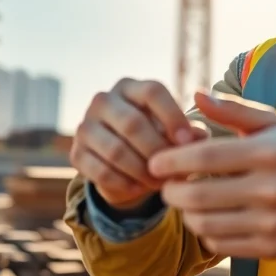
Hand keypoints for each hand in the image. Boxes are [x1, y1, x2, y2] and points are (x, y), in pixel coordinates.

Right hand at [70, 79, 208, 209]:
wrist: (123, 161)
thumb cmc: (156, 137)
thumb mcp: (174, 132)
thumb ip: (189, 133)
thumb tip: (199, 137)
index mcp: (131, 87)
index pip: (152, 91)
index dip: (172, 116)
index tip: (187, 142)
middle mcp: (104, 100)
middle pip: (132, 123)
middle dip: (157, 151)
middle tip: (172, 170)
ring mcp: (86, 125)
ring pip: (116, 150)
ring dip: (142, 171)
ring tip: (159, 182)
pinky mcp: (77, 153)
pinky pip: (101, 171)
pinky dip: (124, 184)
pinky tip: (139, 188)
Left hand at [148, 92, 275, 258]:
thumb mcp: (273, 124)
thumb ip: (233, 109)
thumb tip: (196, 95)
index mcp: (269, 153)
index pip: (205, 158)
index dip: (172, 160)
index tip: (156, 162)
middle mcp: (271, 189)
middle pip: (198, 195)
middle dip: (170, 191)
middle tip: (166, 185)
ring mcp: (270, 222)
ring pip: (204, 224)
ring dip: (185, 213)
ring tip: (186, 201)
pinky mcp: (269, 247)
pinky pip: (219, 244)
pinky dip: (205, 232)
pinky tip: (210, 218)